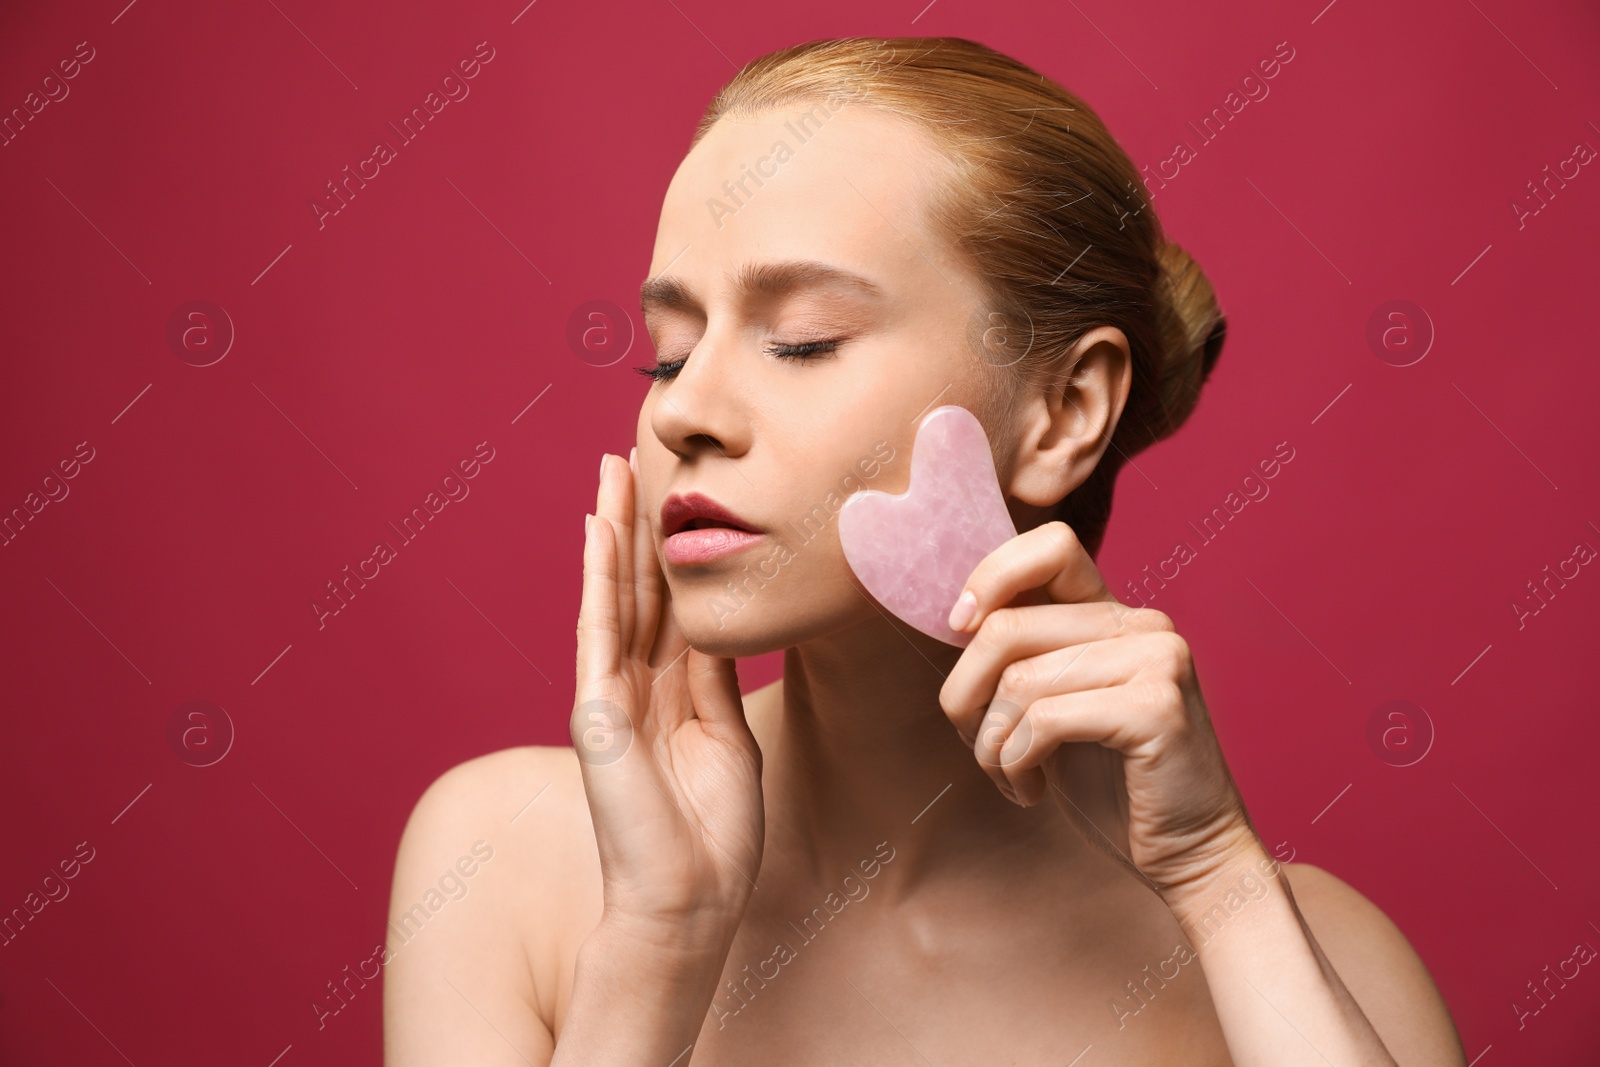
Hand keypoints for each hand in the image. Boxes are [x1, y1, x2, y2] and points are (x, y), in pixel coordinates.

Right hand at [573, 450, 764, 941]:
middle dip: (639, 522)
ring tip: (612, 469)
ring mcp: (611, 694)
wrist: (690, 897)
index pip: (672, 604)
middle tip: (635, 455)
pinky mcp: (596, 708)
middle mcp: (637, 685)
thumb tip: (719, 626)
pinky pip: (597, 627)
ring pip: (615, 593)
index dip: (674, 550)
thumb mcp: (729, 738)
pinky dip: (597, 575)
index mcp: (673, 694)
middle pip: (640, 587)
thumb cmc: (714, 834)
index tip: (678, 494)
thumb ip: (717, 679)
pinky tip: (598, 526)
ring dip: (613, 529)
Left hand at [937, 520, 1260, 905]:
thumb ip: (1022, 656)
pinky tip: (1030, 791)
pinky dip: (1016, 763)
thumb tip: (956, 621)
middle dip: (965, 696)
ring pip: (1018, 680)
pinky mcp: (1156, 707)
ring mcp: (1157, 660)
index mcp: (1115, 614)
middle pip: (1005, 627)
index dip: (989, 578)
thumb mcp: (1054, 705)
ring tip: (1010, 775)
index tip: (958, 629)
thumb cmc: (1111, 784)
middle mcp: (1143, 624)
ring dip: (990, 743)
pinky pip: (1043, 720)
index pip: (1049, 545)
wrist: (1190, 854)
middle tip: (979, 745)